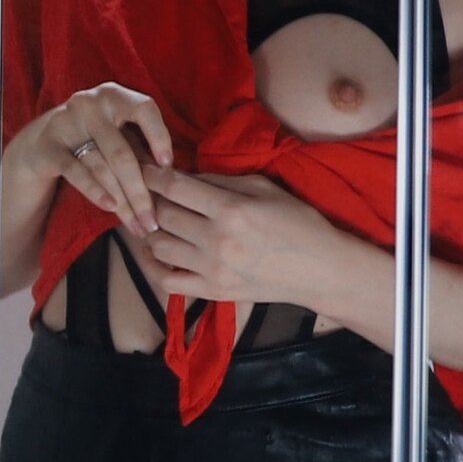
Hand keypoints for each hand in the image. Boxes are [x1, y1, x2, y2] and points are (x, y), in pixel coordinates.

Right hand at [11, 83, 171, 232]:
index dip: (159, 136)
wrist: (40, 142)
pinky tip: (110, 207)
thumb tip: (171, 179)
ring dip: (121, 200)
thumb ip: (142, 150)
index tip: (168, 166)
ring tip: (136, 223)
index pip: (143, 109)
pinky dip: (94, 191)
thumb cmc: (94, 139)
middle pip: (122, 152)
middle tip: (153, 220)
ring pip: (101, 167)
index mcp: (115, 96)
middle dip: (140, 192)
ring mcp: (66, 123)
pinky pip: (75, 171)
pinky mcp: (48, 146)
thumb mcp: (120, 136)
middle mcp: (90, 104)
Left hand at [132, 167, 342, 309]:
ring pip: (158, 246)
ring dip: (152, 231)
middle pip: (162, 215)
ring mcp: (212, 270)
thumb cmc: (297, 222)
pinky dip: (153, 266)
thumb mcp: (264, 188)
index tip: (142, 169)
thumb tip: (182, 174)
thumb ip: (220, 181)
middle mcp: (217, 241)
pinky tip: (155, 252)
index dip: (152, 175)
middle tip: (149, 195)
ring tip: (156, 222)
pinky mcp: (212, 292)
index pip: (175, 188)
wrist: (321, 269)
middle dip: (152, 201)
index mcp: (231, 210)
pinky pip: (165, 281)